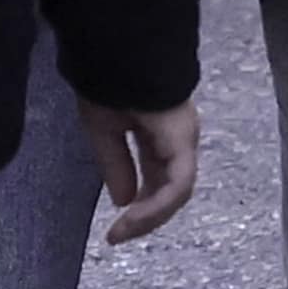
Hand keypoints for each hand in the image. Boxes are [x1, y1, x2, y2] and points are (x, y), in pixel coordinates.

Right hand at [83, 97, 200, 242]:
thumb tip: (123, 200)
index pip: (158, 181)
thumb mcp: (103, 131)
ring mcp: (183, 141)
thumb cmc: (109, 83)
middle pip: (169, 191)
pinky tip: (133, 216)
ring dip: (150, 216)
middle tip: (118, 236)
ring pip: (176, 193)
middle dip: (145, 217)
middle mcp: (178, 141)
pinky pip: (176, 183)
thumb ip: (115, 166)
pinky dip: (157, 204)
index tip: (113, 229)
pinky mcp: (183, 142)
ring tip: (123, 231)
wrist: (117, 53)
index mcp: (161, 136)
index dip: (139, 206)